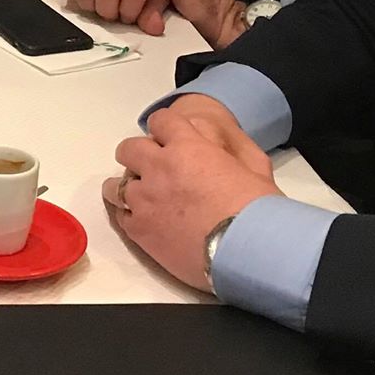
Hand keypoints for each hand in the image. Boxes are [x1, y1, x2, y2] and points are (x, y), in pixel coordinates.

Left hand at [105, 102, 279, 290]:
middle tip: (152, 168)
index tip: (169, 140)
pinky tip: (142, 220)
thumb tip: (227, 156)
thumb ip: (234, 156)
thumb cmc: (259, 211)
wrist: (247, 253)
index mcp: (188, 147)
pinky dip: (128, 214)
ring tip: (143, 197)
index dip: (164, 129)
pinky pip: (120, 215)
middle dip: (138, 155)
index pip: (161, 121)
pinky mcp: (138, 230)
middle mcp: (159, 168)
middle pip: (129, 149)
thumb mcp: (257, 170)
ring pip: (115, 184)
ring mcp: (144, 199)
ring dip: (128, 186)